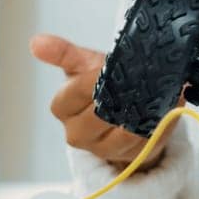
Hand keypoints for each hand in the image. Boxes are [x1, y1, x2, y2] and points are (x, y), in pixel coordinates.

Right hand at [33, 33, 163, 169]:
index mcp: (62, 107)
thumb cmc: (101, 84)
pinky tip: (162, 108)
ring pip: (123, 131)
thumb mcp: (83, 65)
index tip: (112, 66)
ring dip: (140, 110)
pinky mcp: (129, 156)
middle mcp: (77, 133)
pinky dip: (155, 122)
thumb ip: (63, 53)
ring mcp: (103, 149)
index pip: (77, 91)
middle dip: (119, 95)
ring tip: (154, 91)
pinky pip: (144, 140)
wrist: (125, 110)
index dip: (96, 78)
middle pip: (98, 114)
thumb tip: (36, 42)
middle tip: (138, 77)